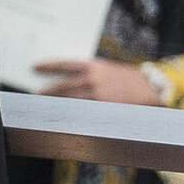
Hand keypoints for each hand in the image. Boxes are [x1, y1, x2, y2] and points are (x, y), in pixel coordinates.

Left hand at [29, 57, 163, 104]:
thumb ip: (89, 73)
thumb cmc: (127, 77)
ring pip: (70, 101)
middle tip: (35, 94)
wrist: (148, 87)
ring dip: (57, 105)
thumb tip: (70, 79)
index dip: (48, 66)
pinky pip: (83, 113)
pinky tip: (65, 118)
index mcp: (92, 65)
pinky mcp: (102, 109)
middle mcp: (92, 79)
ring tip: (46, 108)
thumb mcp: (107, 69)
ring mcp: (96, 95)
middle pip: (63, 86)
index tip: (35, 67)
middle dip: (48, 90)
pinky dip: (73, 115)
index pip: (64, 64)